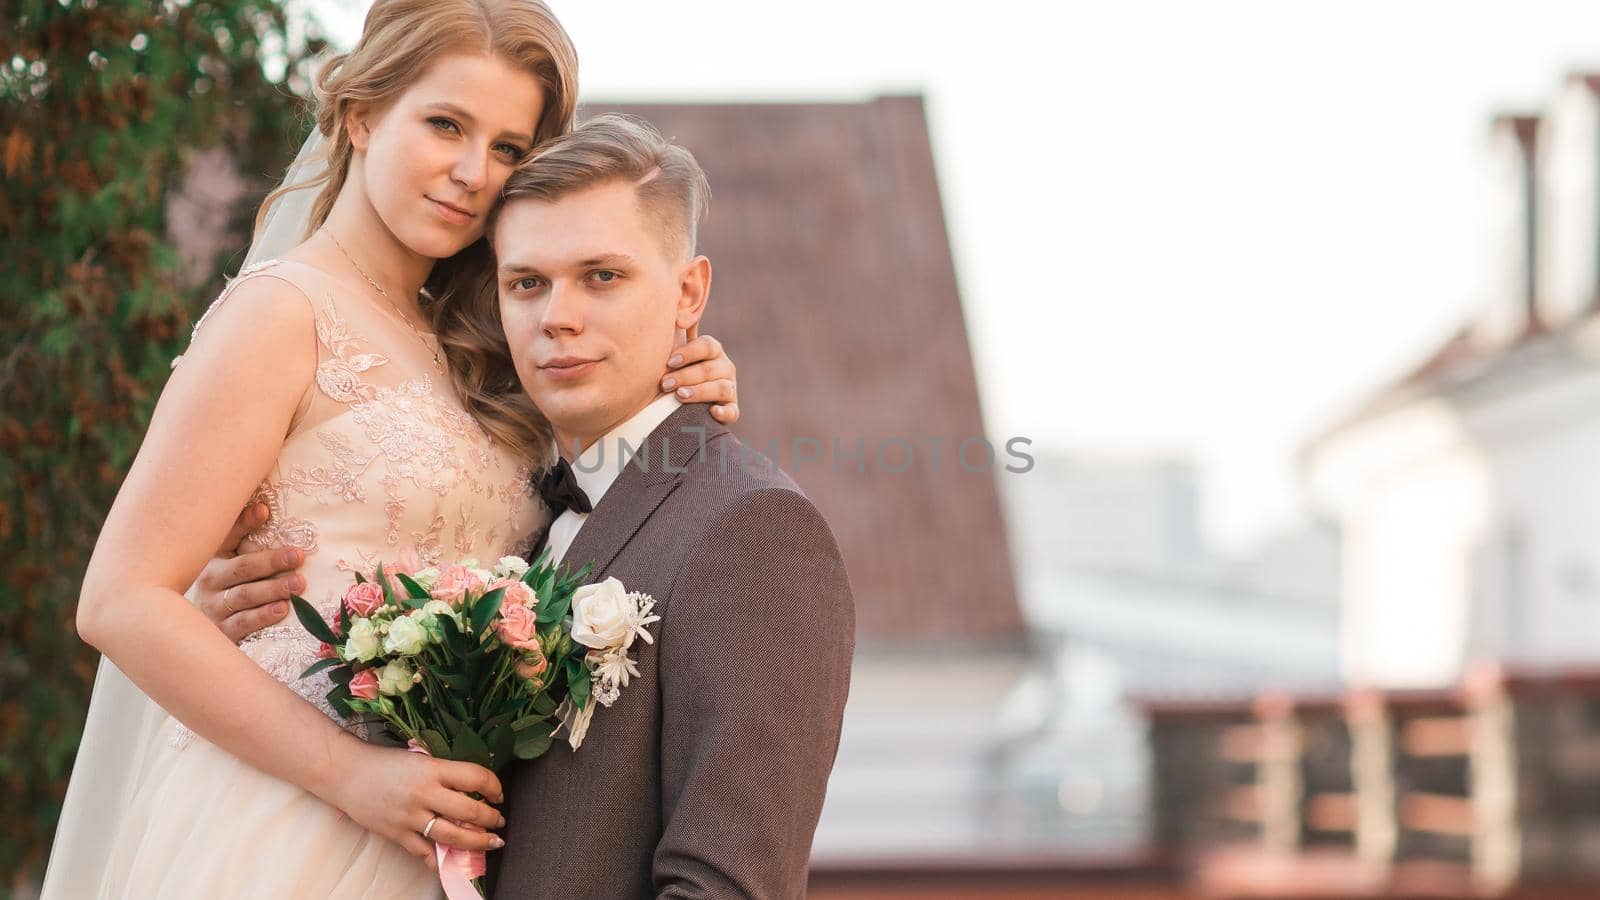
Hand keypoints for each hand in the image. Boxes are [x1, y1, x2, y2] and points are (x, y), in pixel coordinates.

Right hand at [194, 503, 305, 642]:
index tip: (265, 511)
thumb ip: (246, 536)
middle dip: (271, 561)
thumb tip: (263, 507)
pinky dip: (263, 616)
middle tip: (298, 556)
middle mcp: (210, 580)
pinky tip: (281, 609)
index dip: (244, 523)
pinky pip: (243, 623)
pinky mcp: (221, 632)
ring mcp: (213, 607)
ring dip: (273, 589)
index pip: (227, 537)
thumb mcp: (236, 559)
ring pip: (244, 596)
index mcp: (215, 557)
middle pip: (242, 568)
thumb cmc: (232, 587)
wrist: (202, 631)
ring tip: (298, 584)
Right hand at [330, 740, 507, 868]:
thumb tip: (473, 785)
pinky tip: (454, 862)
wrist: (346, 773)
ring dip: (477, 842)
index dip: (494, 786)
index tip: (498, 794)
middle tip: (499, 821)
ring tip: (490, 842)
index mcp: (432, 769)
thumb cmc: (384, 762)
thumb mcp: (420, 758)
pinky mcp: (397, 834)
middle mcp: (424, 793)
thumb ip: (444, 771)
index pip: (476, 777)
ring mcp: (410, 817)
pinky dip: (441, 860)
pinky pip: (424, 852)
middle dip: (491, 819)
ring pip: (452, 836)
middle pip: (469, 811)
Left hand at [662, 324, 738, 423]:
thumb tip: (673, 308)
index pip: (707, 345)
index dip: (689, 352)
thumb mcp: (669, 352)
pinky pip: (732, 412)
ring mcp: (730, 389)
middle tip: (665, 384)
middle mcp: (724, 367)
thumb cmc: (669, 372)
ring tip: (679, 396)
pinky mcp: (730, 410)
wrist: (669, 402)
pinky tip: (712, 412)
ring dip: (700, 392)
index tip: (669, 361)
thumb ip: (674, 331)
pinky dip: (724, 413)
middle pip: (710, 369)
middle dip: (686, 376)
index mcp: (712, 351)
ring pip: (721, 388)